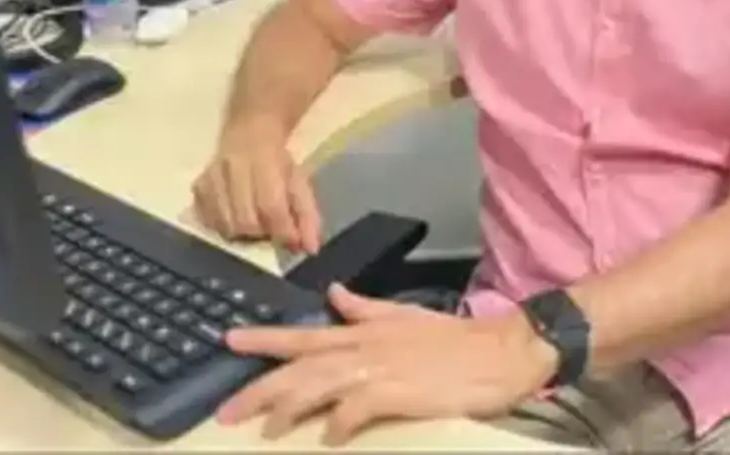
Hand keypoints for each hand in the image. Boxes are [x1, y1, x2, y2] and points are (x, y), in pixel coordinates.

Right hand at [190, 113, 320, 252]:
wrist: (249, 133)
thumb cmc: (279, 161)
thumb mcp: (300, 182)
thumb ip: (307, 216)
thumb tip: (310, 249)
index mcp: (263, 159)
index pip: (271, 206)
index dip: (283, 231)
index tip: (294, 243)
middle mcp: (232, 167)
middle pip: (245, 221)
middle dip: (263, 235)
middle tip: (272, 231)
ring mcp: (210, 178)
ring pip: (224, 226)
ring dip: (243, 235)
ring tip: (256, 225)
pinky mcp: (197, 188)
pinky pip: (207, 222)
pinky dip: (223, 228)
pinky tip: (235, 219)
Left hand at [216, 283, 556, 444]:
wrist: (502, 350)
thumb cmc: (456, 339)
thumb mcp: (405, 316)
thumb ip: (365, 308)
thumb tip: (334, 293)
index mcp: (365, 330)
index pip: (305, 334)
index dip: (265, 338)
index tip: (229, 340)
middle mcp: (367, 346)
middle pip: (303, 366)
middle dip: (261, 387)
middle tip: (227, 410)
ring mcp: (384, 368)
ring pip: (323, 385)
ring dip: (291, 406)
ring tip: (266, 429)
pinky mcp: (403, 391)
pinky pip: (363, 406)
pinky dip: (343, 421)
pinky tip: (329, 437)